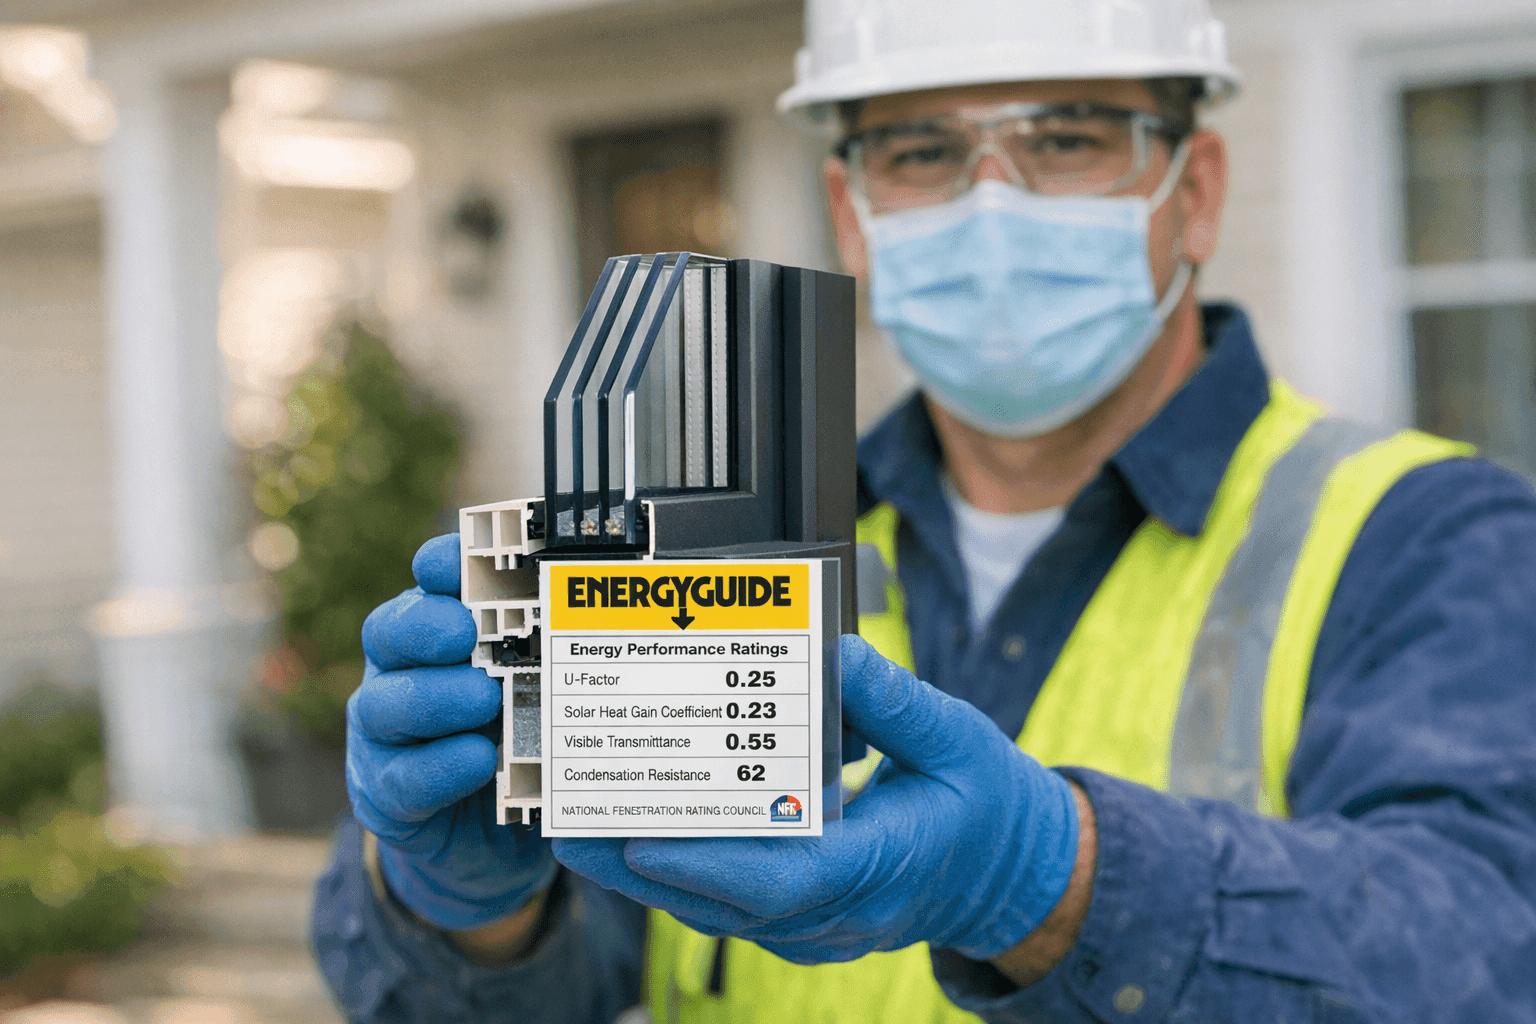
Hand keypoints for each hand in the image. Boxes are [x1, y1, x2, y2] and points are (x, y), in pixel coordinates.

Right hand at [346, 533, 555, 929]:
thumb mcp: (541, 692)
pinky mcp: (387, 796)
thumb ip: (552, 654)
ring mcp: (385, 737)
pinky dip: (440, 768)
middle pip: (388, 634)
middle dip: (426, 626)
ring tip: (485, 699)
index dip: (441, 566)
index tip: (462, 560)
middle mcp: (401, 674)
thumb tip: (617, 607)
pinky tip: (479, 760)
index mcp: (437, 635)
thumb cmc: (522, 743)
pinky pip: (402, 779)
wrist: (494, 842)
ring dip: (435, 698)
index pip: (427, 586)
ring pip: (385, 705)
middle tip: (468, 632)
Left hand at [551, 635, 1078, 962]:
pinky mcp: (800, 920)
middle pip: (725, 902)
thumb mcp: (958, 740)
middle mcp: (838, 913)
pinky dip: (677, 869)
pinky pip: (727, 902)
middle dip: (639, 864)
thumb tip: (835, 652)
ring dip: (643, 869)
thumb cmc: (988, 808)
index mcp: (882, 869)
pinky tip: (629, 831)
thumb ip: (894, 702)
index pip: (787, 879)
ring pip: (715, 908)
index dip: (708, 862)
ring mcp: (817, 927)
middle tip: (566, 821)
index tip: (641, 835)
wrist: (1014, 876)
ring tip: (574, 822)